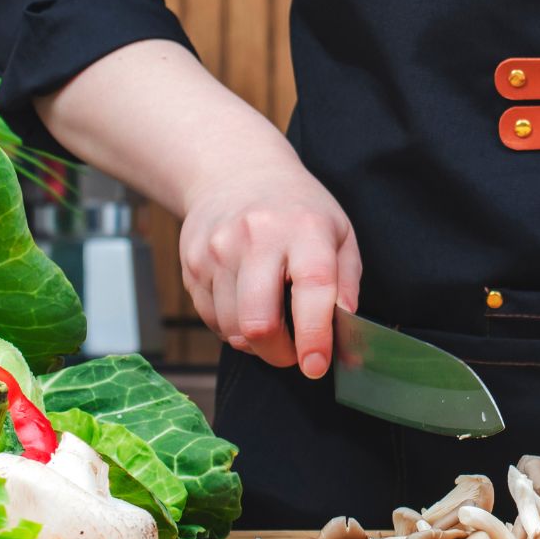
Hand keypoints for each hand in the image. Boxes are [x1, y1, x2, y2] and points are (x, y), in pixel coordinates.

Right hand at [178, 161, 361, 377]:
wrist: (235, 172)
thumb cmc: (298, 210)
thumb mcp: (339, 234)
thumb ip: (347, 286)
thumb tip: (346, 339)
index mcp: (305, 229)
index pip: (311, 289)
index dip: (314, 336)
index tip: (317, 366)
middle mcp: (257, 237)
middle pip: (259, 322)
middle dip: (279, 353)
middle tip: (294, 353)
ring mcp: (218, 250)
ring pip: (232, 329)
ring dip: (255, 343)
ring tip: (272, 323)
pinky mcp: (193, 264)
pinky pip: (211, 320)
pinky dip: (232, 327)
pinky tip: (246, 305)